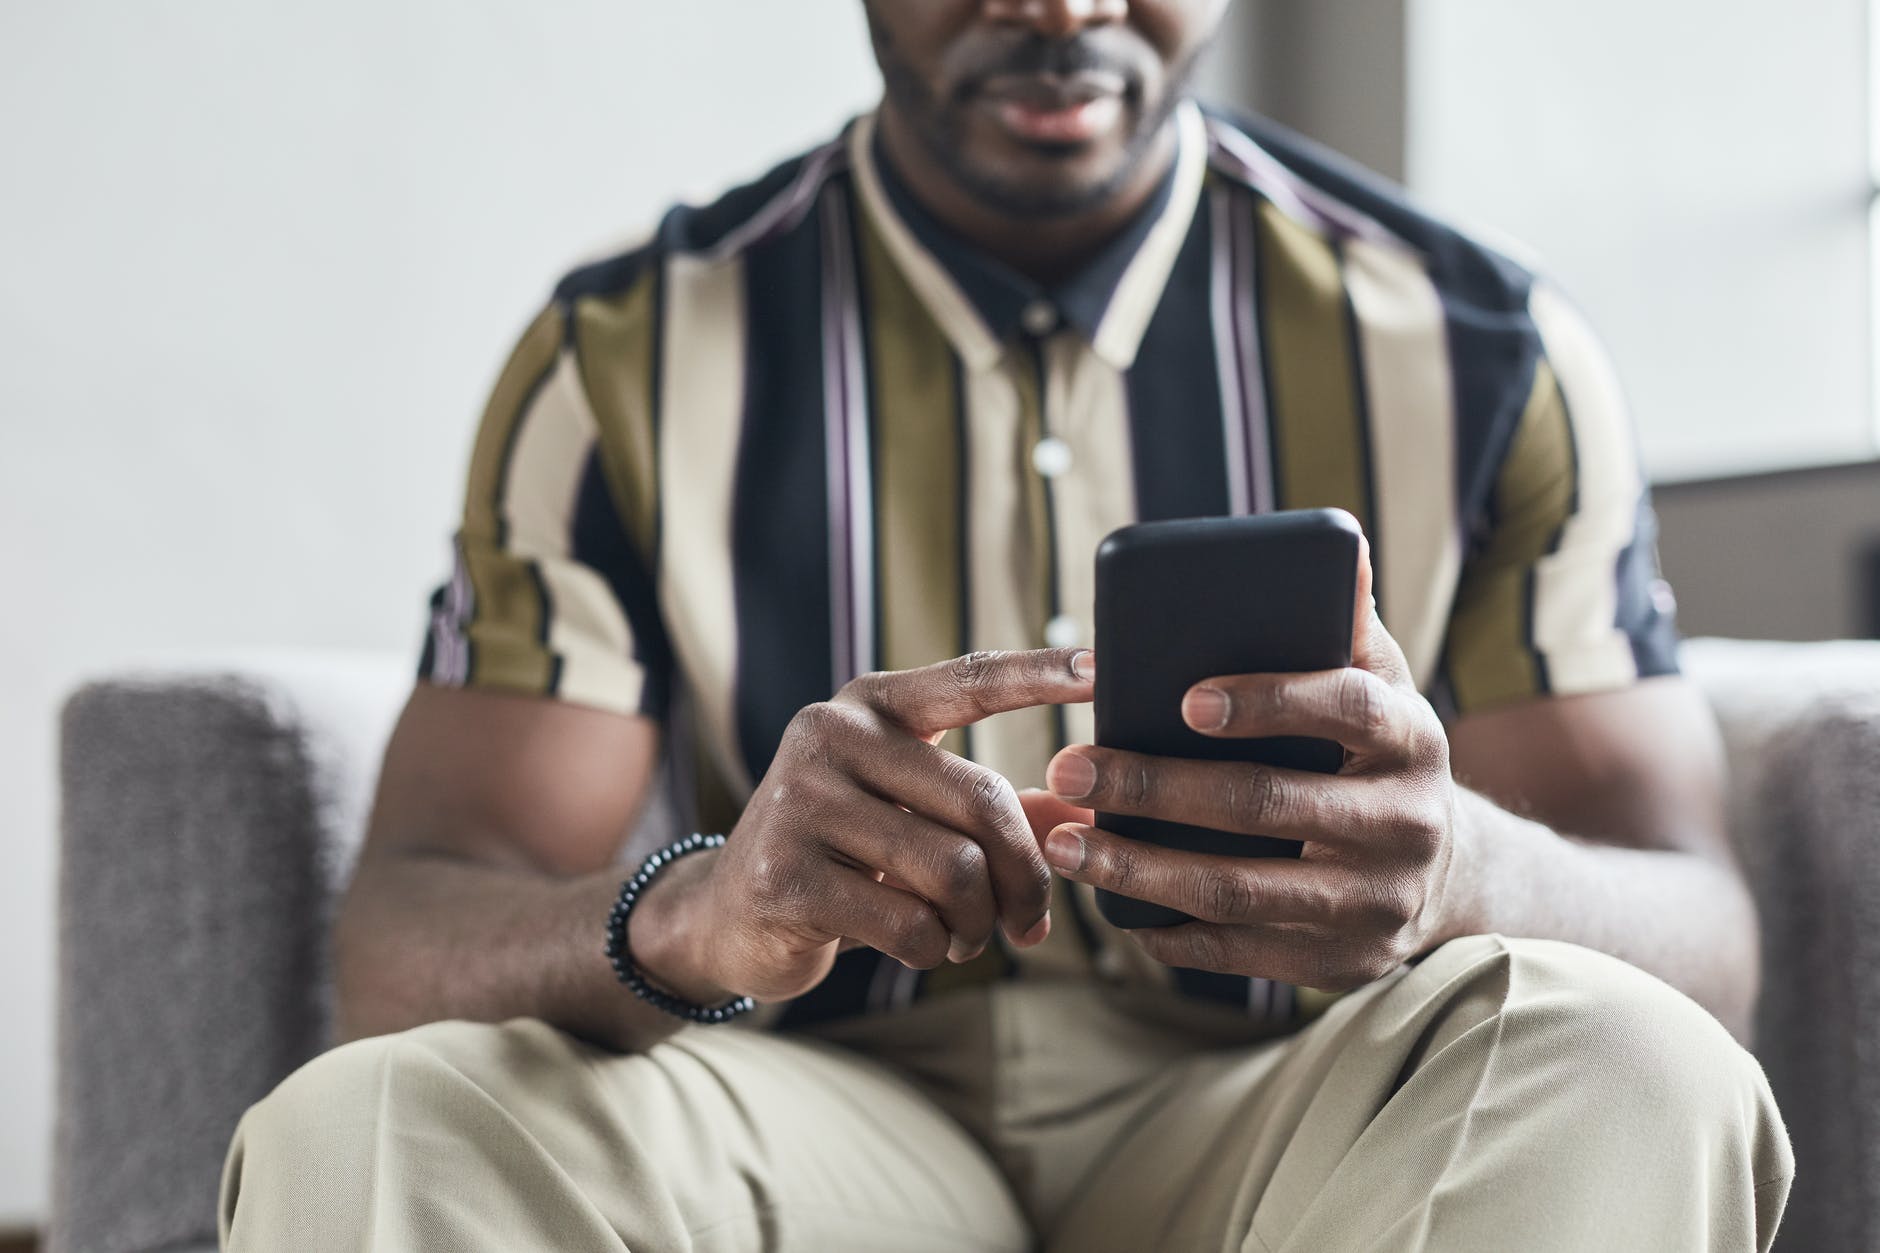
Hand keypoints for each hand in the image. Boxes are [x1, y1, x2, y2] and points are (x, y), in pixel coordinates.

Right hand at [636, 648, 1094, 1003]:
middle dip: (1024, 877)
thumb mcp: (913, 816)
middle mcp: (830, 734)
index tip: (1100, 668)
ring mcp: (801, 802)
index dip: (1038, 675)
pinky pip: (911, 924)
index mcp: (870, 705)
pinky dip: (936, 951)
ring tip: (967, 938)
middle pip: (984, 802)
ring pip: (954, 870)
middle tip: (1031, 923)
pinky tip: (922, 949)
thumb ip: (994, 807)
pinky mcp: (786, 876)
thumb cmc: (843, 857)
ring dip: (979, 924)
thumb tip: (1086, 807)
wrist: (727, 913)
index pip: (968, 680)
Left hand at [1040, 540, 1462, 990]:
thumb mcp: (1383, 686)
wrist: (1450, 871)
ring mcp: (1375, 903)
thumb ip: (1347, 627)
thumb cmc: (1379, 753)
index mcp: (1413, 738)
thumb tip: (1347, 547)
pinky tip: (1111, 901)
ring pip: (1237, 890)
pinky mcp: (1343, 963)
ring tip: (1063, 840)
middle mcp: (1404, 824)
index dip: (1269, 700)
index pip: (1345, 708)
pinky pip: (1240, 954)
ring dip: (1138, 868)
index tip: (1184, 699)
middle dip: (1154, 787)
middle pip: (1265, 805)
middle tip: (1070, 763)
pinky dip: (1168, 928)